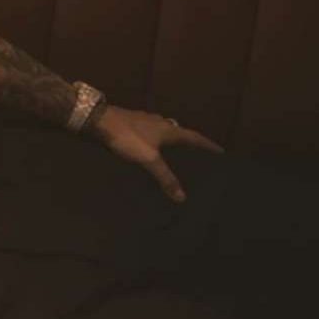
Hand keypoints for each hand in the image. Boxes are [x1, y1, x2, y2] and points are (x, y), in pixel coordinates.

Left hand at [89, 105, 224, 202]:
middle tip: (198, 156)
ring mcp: (144, 122)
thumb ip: (165, 177)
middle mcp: (160, 123)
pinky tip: (149, 150)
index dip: (207, 145)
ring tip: (176, 156)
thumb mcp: (148, 158)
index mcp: (169, 129)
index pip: (195, 137)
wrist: (98, 121)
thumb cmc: (127, 137)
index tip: (221, 151)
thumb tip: (182, 197)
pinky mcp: (131, 125)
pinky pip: (150, 135)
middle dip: (189, 144)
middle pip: (180, 133)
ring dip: (171, 143)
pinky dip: (155, 143)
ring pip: (164, 133)